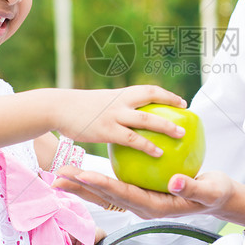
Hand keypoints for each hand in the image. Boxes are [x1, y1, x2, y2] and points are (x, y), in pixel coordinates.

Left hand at [53, 168, 236, 220]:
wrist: (218, 198)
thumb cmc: (215, 193)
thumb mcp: (209, 190)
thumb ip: (191, 187)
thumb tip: (175, 181)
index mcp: (153, 206)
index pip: (122, 194)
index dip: (101, 184)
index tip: (82, 175)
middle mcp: (141, 205)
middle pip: (106, 195)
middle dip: (81, 186)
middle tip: (57, 176)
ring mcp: (139, 200)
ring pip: (106, 192)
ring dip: (82, 184)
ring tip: (60, 174)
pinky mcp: (140, 192)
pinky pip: (115, 184)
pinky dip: (98, 178)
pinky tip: (84, 168)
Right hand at [54, 86, 186, 155]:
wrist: (58, 107)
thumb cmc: (79, 109)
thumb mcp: (100, 104)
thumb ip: (115, 110)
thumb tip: (127, 120)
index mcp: (120, 94)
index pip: (149, 90)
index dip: (167, 95)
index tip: (181, 103)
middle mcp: (121, 102)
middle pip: (153, 100)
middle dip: (172, 104)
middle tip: (187, 113)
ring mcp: (115, 116)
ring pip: (147, 120)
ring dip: (166, 126)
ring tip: (181, 135)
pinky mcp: (107, 131)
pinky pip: (133, 139)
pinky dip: (148, 145)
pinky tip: (159, 153)